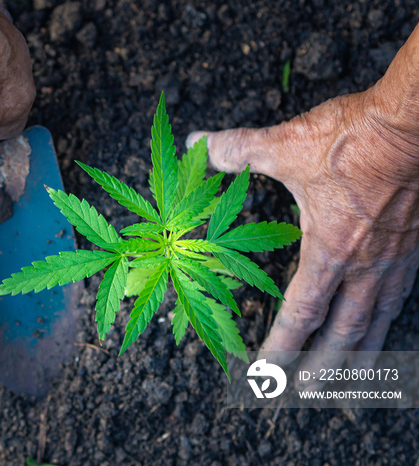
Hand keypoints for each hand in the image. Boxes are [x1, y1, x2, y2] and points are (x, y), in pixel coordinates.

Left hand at [187, 27, 418, 387]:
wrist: (413, 122)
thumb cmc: (350, 138)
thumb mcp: (284, 145)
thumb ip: (236, 150)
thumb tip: (195, 142)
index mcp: (329, 250)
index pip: (302, 315)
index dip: (282, 347)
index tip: (266, 373)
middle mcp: (365, 266)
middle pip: (344, 334)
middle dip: (322, 368)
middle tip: (304, 395)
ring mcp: (395, 260)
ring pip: (377, 324)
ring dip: (360, 357)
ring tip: (347, 383)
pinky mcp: (415, 247)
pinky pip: (401, 298)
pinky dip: (387, 322)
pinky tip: (382, 327)